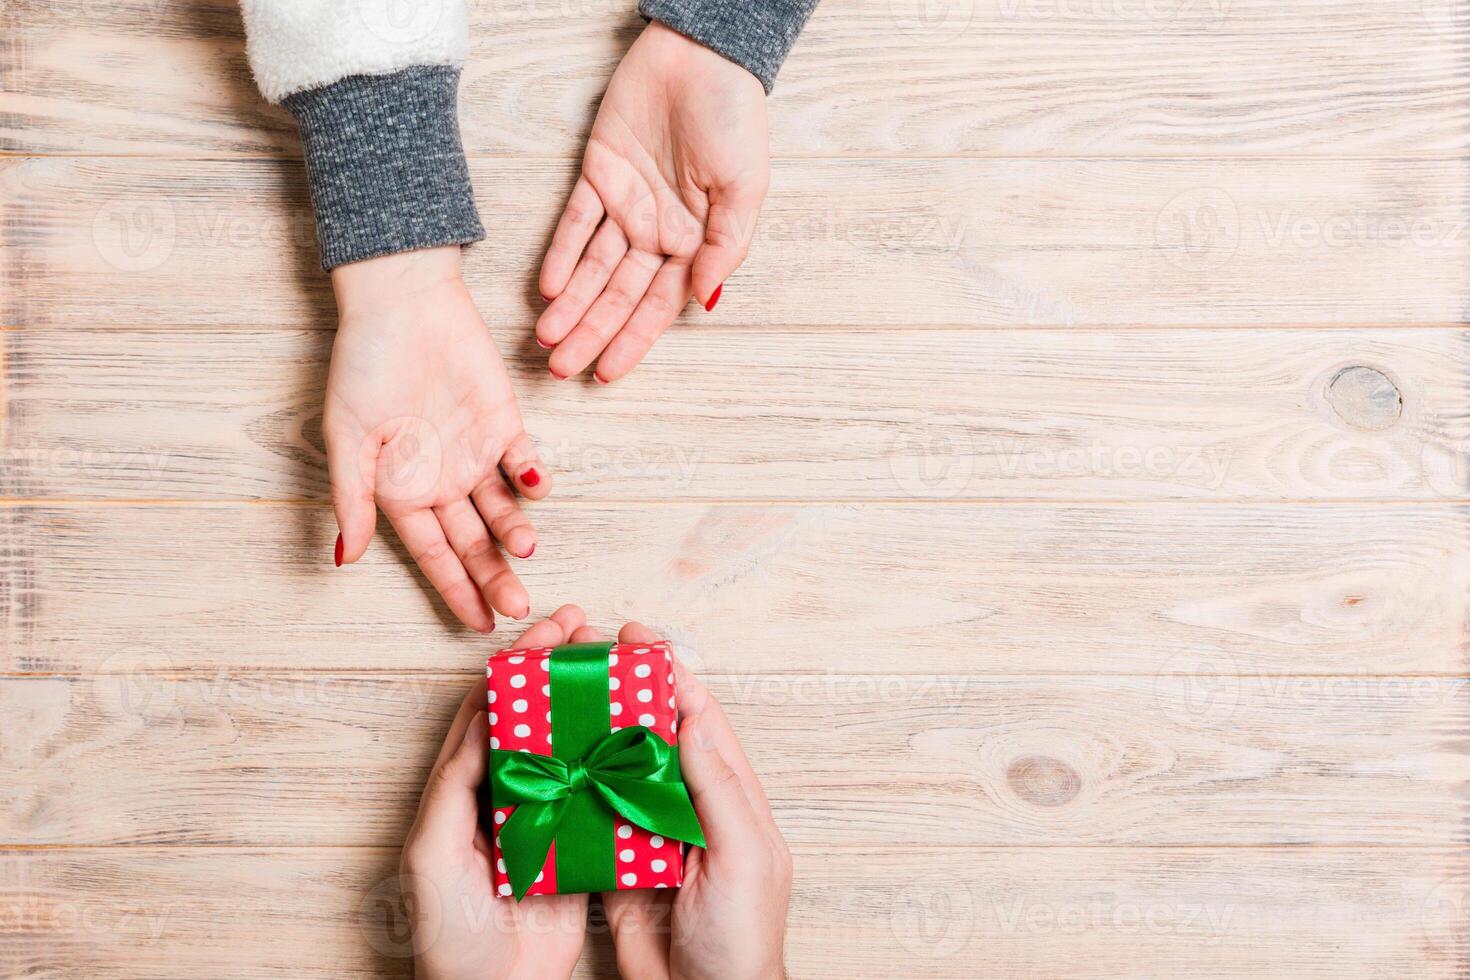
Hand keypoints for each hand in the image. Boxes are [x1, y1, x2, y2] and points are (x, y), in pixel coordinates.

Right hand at [326, 246, 551, 631]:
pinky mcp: (504, 422)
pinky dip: (534, 476)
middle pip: (474, 542)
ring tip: (526, 548)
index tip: (479, 625)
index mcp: (402, 491)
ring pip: (504, 509)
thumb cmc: (364, 364)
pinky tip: (537, 488)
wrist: (402, 302)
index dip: (456, 590)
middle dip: (494, 576)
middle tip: (519, 605)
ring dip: (516, 530)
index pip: (434, 555)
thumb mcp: (347, 435)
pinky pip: (524, 460)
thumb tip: (344, 558)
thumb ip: (353, 498)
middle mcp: (442, 481)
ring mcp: (476, 453)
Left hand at [399, 605, 595, 978]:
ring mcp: (545, 819)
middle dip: (561, 668)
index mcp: (464, 789)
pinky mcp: (577, 848)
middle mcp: (505, 795)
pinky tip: (639, 733)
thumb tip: (482, 716)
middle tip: (591, 630)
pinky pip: (598, 793)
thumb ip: (454, 786)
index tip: (550, 627)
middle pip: (535, 716)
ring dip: (593, 705)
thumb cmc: (446, 935)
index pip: (491, 709)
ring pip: (571, 747)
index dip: (519, 664)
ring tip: (621, 665)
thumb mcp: (433, 855)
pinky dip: (616, 759)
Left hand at [537, 20, 769, 381]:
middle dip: (590, 333)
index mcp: (696, 241)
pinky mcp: (599, 173)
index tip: (607, 374)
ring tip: (545, 338)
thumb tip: (704, 300)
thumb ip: (724, 246)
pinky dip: (561, 254)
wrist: (702, 54)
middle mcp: (658, 231)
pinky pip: (575, 222)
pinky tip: (547, 286)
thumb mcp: (746, 187)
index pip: (658, 305)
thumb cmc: (735, 118)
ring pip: (592, 268)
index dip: (632, 340)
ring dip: (569, 304)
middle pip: (618, 295)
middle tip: (560, 368)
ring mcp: (626, 204)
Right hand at [569, 622, 791, 979]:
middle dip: (623, 692)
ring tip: (557, 693)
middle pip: (654, 734)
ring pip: (619, 768)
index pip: (700, 719)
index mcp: (730, 796)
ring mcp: (651, 834)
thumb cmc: (743, 938)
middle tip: (586, 655)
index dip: (671, 676)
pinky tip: (547, 762)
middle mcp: (690, 806)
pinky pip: (593, 816)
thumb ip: (720, 788)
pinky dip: (573, 787)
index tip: (638, 639)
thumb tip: (696, 719)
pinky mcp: (618, 864)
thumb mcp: (744, 857)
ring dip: (592, 732)